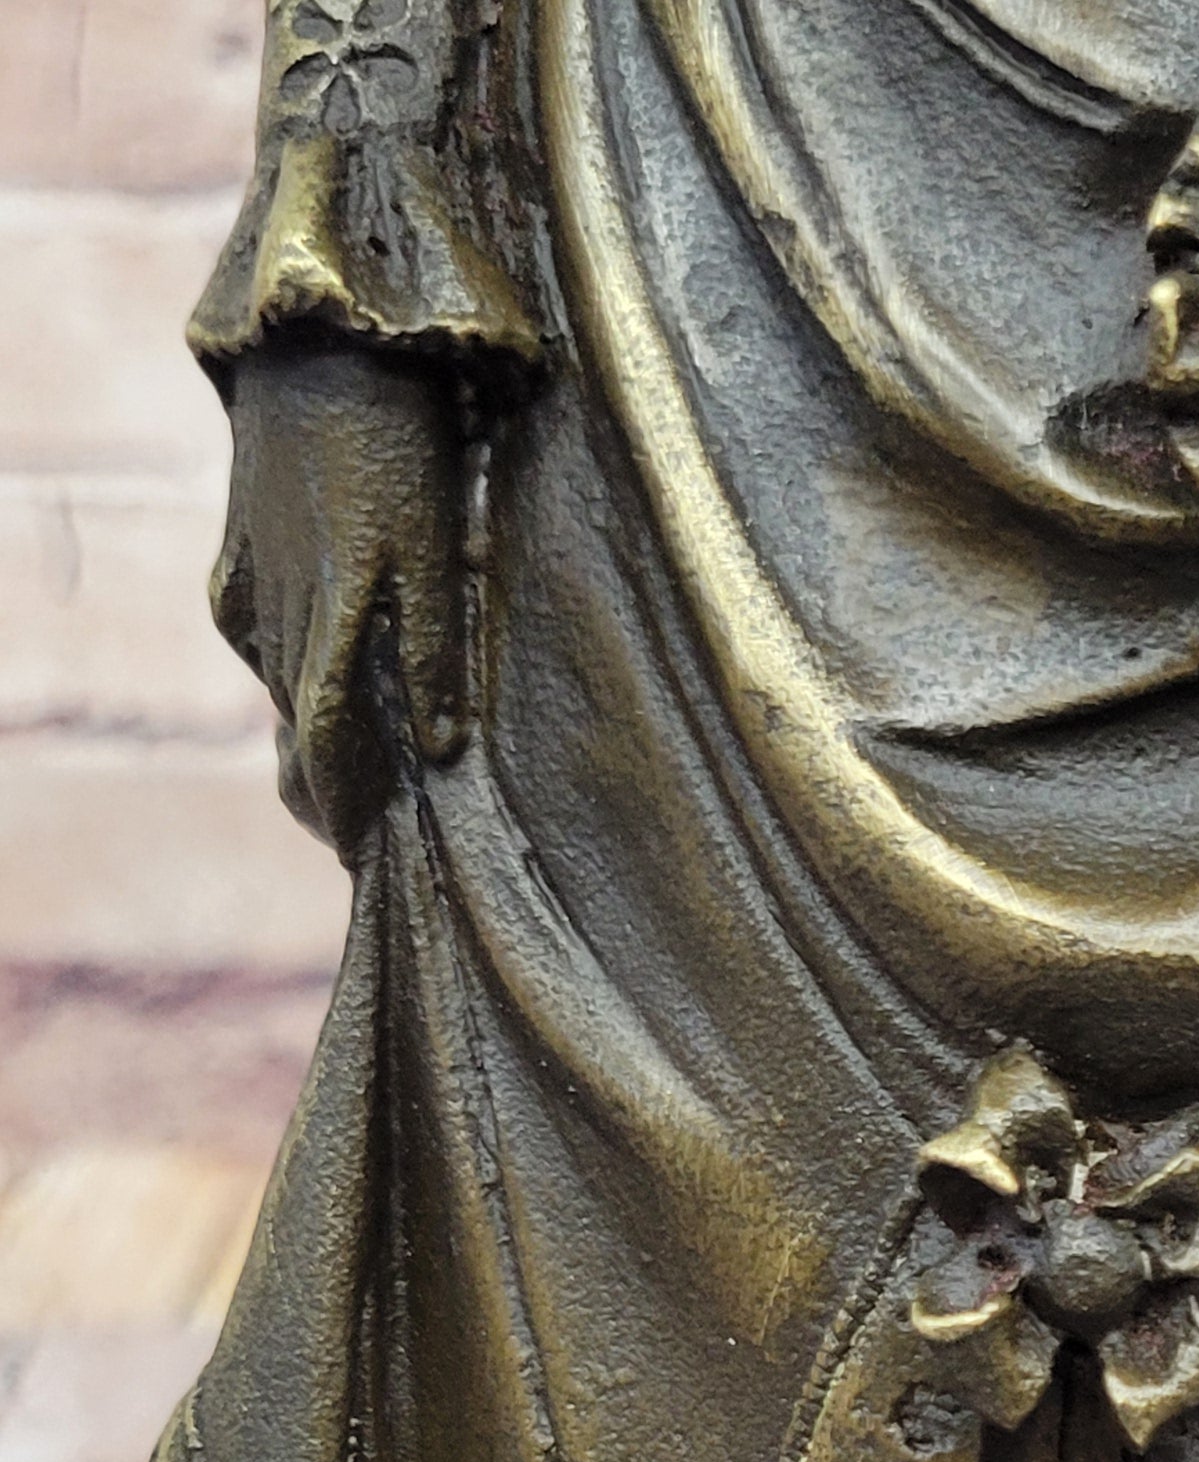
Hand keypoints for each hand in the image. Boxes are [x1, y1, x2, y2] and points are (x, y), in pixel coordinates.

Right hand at [211, 339, 468, 856]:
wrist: (321, 345)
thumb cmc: (398, 442)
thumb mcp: (431, 549)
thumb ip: (431, 649)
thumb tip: (438, 745)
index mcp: (330, 625)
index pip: (324, 750)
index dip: (341, 810)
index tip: (361, 857)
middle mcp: (278, 616)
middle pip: (296, 728)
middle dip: (324, 787)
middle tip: (356, 834)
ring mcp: (251, 582)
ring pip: (274, 683)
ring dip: (302, 732)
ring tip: (336, 776)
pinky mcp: (237, 548)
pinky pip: (249, 630)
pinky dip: (276, 666)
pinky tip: (294, 675)